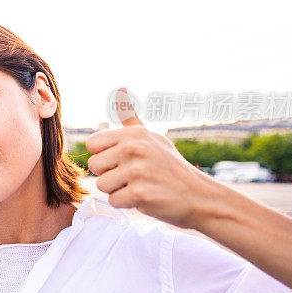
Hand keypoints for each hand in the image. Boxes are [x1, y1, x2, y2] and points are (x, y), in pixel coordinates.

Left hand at [85, 88, 216, 228]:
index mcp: (134, 134)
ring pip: (102, 185)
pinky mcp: (139, 193)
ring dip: (118, 190)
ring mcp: (137, 171)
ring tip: (139, 186)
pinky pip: (114, 201)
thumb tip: (120, 89)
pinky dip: (127, 203)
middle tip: (133, 176)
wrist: (199, 196)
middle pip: (94, 165)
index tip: (123, 160)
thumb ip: (130, 119)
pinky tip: (144, 198)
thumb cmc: (170, 167)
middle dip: (110, 174)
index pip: (92, 144)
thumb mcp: (152, 138)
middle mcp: (134, 148)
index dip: (104, 155)